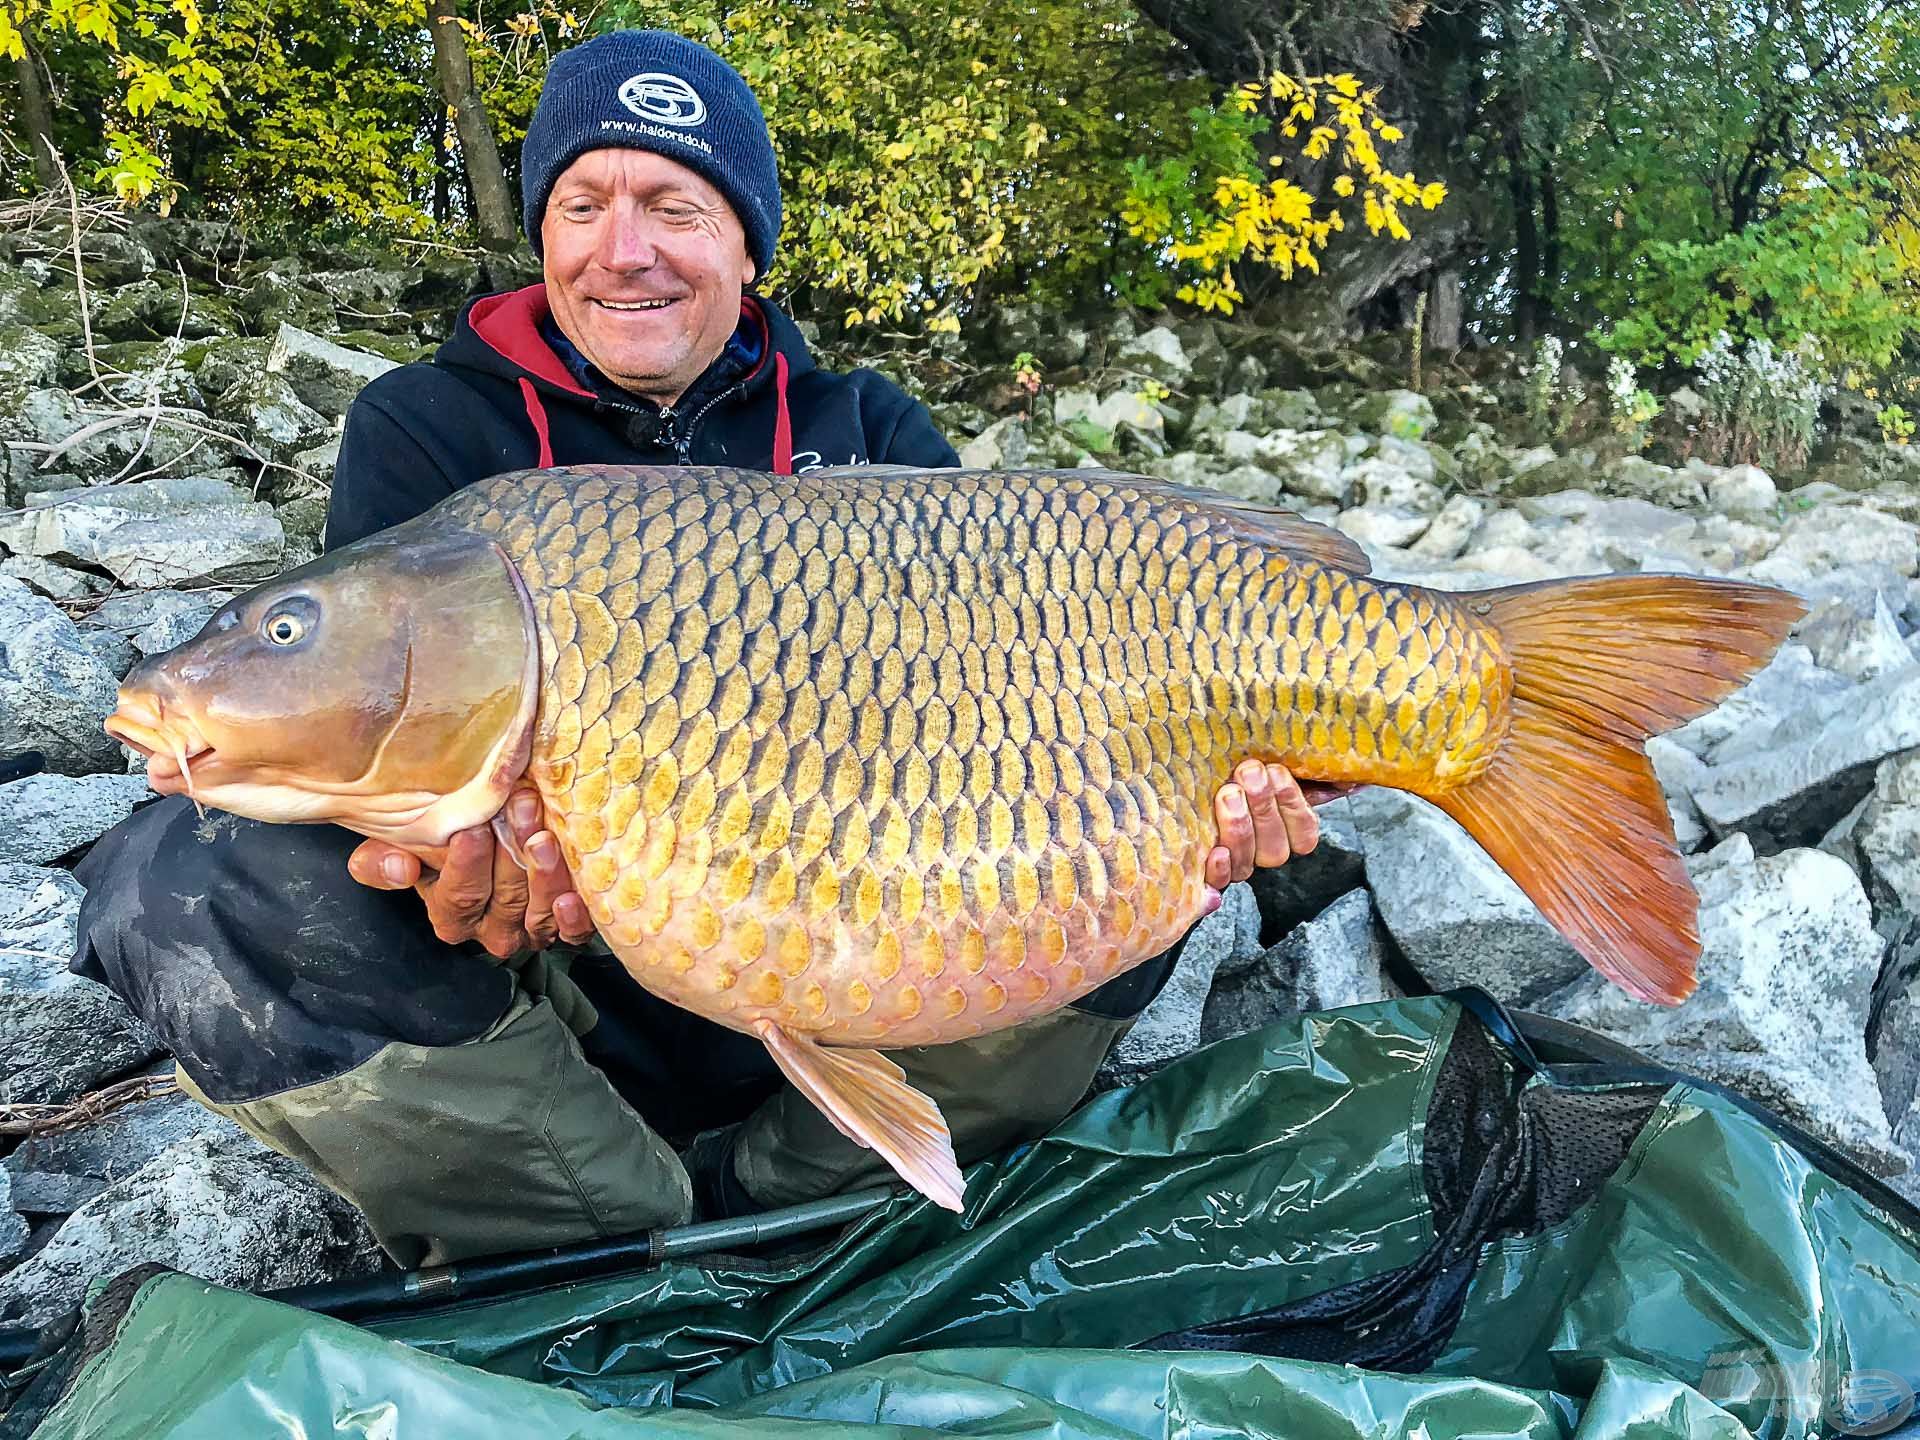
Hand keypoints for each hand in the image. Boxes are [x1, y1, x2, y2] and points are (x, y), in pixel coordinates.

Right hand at [347, 785, 593, 958]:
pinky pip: (573, 933)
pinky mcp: (566, 926)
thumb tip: (398, 867)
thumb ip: (381, 859)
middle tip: (521, 808)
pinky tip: (570, 897)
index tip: (471, 832)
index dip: (465, 867)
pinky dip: (573, 918)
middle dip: (512, 855)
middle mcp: (492, 929)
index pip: (459, 897)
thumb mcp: (402, 844)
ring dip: (543, 876)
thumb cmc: (446, 836)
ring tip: (544, 838)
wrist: (494, 831)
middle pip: (505, 900)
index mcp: (451, 916)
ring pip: (538, 914)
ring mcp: (531, 929)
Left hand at [1206, 760, 1319, 893]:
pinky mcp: (1208, 872)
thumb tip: (1354, 780)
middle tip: (1250, 772)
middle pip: (1275, 850)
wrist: (1194, 772)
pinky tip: (1217, 851)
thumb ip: (1312, 775)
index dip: (1293, 806)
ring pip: (1247, 864)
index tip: (1277, 771)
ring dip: (1240, 828)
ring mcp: (1237, 863)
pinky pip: (1218, 883)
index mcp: (1288, 830)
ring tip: (1229, 793)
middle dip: (1264, 809)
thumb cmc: (1238, 769)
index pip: (1304, 834)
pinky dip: (1219, 870)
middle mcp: (1265, 852)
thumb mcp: (1273, 764)